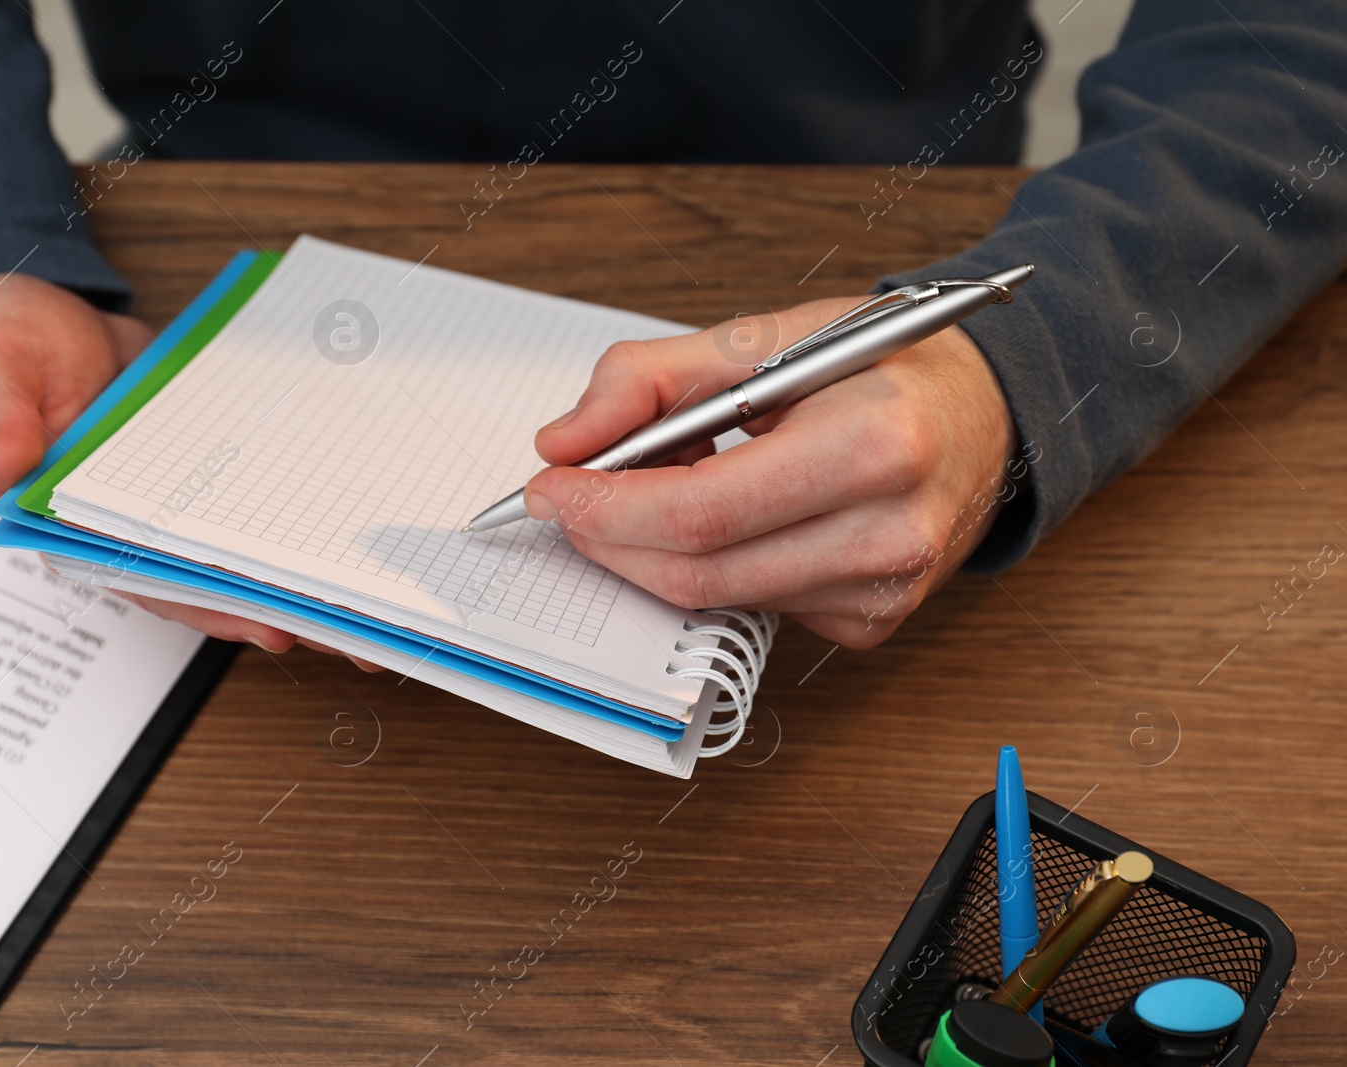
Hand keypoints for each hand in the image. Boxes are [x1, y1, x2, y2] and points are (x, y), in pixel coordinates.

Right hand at [0, 274, 380, 668]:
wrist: (36, 315)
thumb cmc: (3, 346)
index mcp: (75, 521)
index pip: (146, 578)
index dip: (206, 608)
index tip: (267, 627)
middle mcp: (131, 523)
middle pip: (210, 581)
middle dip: (281, 611)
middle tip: (357, 638)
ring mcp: (173, 501)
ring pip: (242, 551)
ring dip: (301, 581)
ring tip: (374, 612)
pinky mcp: (207, 469)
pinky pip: (256, 498)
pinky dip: (297, 519)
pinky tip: (352, 537)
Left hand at [524, 297, 1019, 647]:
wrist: (985, 413)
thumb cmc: (880, 368)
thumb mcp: (767, 338)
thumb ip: (651, 379)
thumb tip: (564, 440)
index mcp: (874, 443)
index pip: (703, 512)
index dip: (607, 508)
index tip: (551, 485)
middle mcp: (890, 531)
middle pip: (700, 572)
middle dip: (611, 539)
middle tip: (568, 499)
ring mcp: (886, 591)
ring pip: (718, 598)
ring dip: (655, 553)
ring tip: (652, 490)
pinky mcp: (873, 623)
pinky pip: (755, 608)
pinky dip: (712, 567)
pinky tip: (723, 519)